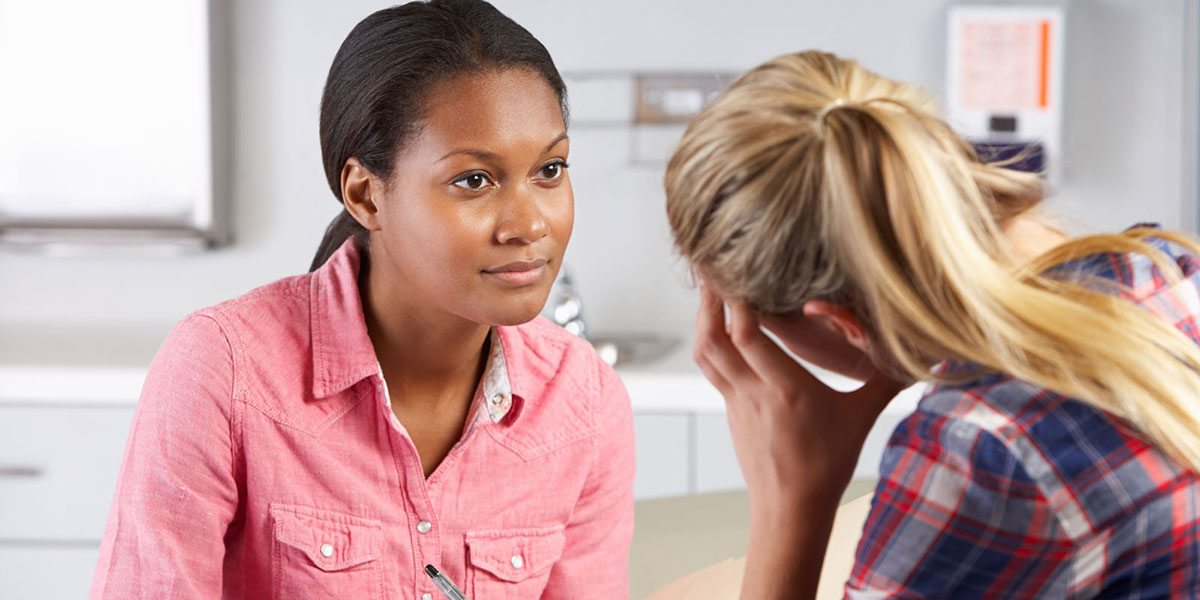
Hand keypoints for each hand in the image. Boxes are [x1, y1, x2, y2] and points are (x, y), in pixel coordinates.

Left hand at [694, 285, 903, 500]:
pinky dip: (711, 342)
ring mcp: (736, 400)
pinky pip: (712, 367)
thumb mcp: (862, 417)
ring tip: (710, 291)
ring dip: (703, 320)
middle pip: (714, 338)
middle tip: (711, 270)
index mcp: (785, 388)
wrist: (792, 509)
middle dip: (709, 302)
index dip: (736, 302)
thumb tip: (926, 354)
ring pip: (705, 353)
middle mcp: (753, 391)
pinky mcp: (731, 409)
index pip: (745, 335)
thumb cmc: (828, 465)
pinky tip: (719, 327)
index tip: (737, 273)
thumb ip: (888, 380)